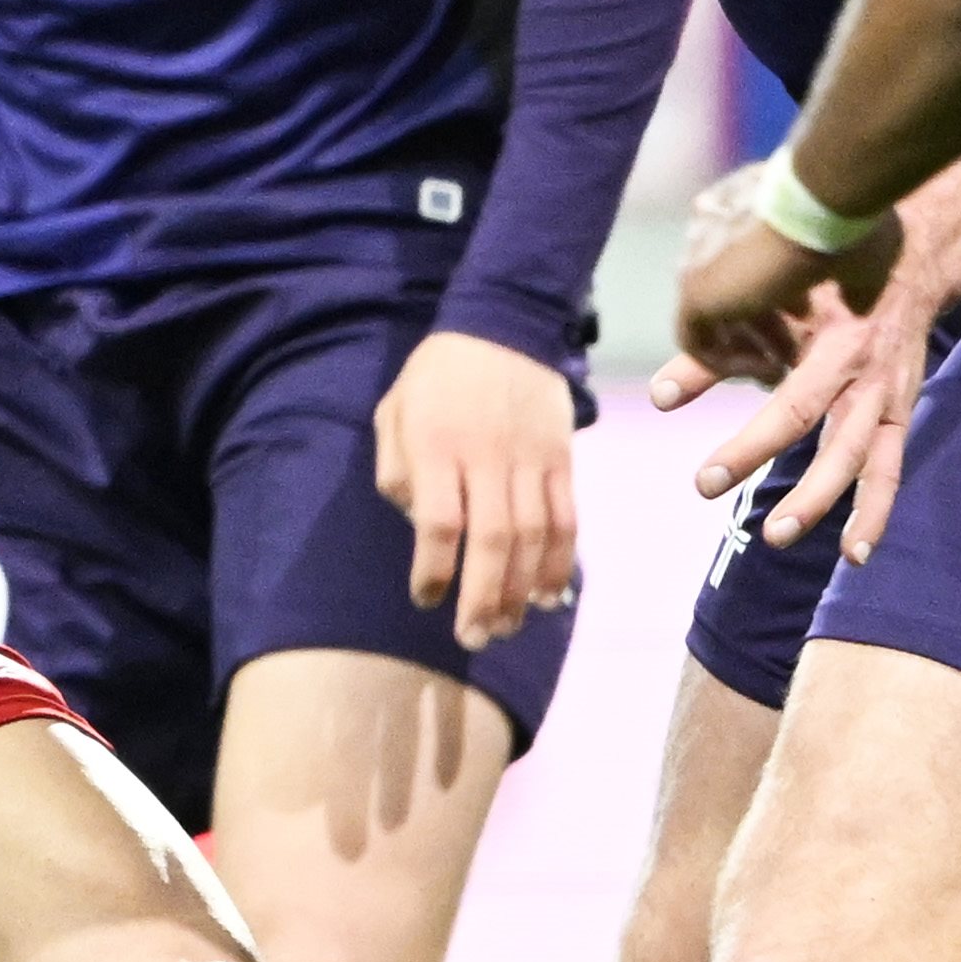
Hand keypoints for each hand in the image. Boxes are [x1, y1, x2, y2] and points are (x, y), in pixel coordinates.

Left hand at [372, 325, 579, 648]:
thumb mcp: (394, 411)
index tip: (426, 599)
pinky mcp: (563, 458)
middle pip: (493, 540)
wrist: (503, 324)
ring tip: (508, 625)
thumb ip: (396, 470)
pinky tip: (550, 594)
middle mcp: (488, 458)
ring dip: (523, 589)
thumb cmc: (436, 377)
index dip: (434, 569)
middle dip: (484, 596)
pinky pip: (566, 518)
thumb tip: (419, 526)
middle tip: (474, 638)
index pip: (439, 523)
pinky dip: (561, 561)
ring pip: (534, 536)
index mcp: (438, 448)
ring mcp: (532, 459)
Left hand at [657, 161, 884, 392]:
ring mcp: (698, 262)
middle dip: (762, 331)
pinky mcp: (694, 292)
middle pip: (729, 293)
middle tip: (791, 356)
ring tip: (780, 370)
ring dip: (746, 350)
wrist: (829, 203)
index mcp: (745, 215)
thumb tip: (857, 303)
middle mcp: (712, 232)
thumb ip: (849, 280)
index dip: (778, 300)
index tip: (807, 319)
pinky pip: (697, 343)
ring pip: (713, 320)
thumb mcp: (858, 255)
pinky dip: (728, 363)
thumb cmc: (852, 224)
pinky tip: (768, 369)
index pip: (748, 266)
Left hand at [673, 263, 936, 561]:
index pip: (791, 410)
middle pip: (834, 445)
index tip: (706, 482)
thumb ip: (714, 355)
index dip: (749, 449)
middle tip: (758, 532)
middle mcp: (868, 380)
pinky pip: (890, 470)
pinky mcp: (901, 416)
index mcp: (835, 349)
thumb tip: (661, 400)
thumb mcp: (773, 308)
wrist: (910, 263)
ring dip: (831, 507)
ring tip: (784, 541)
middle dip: (799, 493)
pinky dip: (875, 512)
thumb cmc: (822, 287)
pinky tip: (856, 553)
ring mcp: (890, 402)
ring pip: (868, 465)